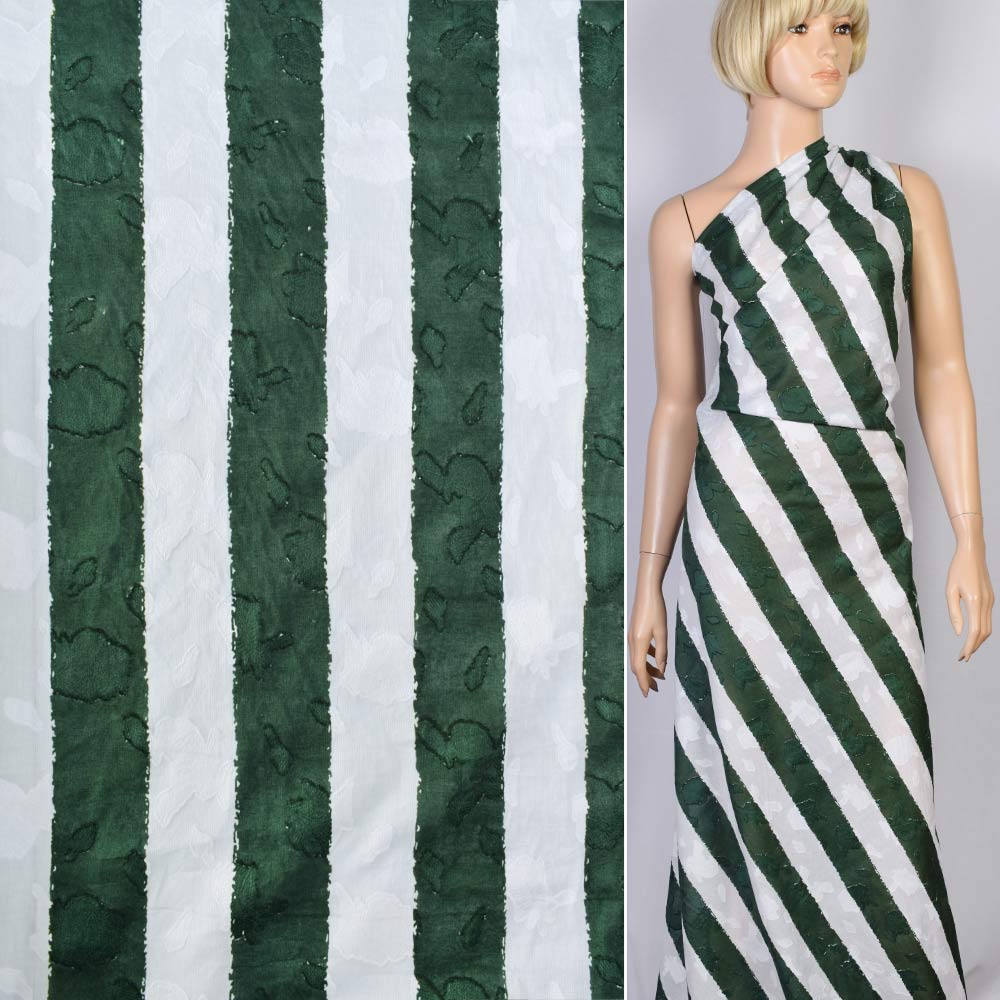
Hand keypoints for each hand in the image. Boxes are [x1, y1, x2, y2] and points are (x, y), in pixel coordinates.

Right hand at [628, 581, 667, 696]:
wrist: (647, 591)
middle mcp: (632, 642)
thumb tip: (662, 670)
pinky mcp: (634, 632)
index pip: (640, 669)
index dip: (643, 683)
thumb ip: (662, 652)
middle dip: (645, 679)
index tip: (647, 695)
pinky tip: (656, 657)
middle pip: (637, 667)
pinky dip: (646, 658)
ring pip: (638, 659)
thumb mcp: (662, 632)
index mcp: (639, 643)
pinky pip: (639, 650)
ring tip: (659, 675)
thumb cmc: (656, 610)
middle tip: (656, 688)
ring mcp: (632, 637)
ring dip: (647, 669)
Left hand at [945, 531, 993, 660]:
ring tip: (967, 649)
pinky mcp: (990, 599)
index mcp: (975, 602)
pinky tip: (972, 635)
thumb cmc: (958, 570)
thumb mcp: (950, 590)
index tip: (963, 656)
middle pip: (984, 633)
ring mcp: (990, 601)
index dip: (969, 646)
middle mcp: (986, 603)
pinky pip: (987, 619)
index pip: (975, 631)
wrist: (972, 554)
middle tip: (963, 657)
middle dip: (974, 646)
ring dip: (979, 640)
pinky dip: (982, 630)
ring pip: (988, 628)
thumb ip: (954, 612)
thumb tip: (958, 632)